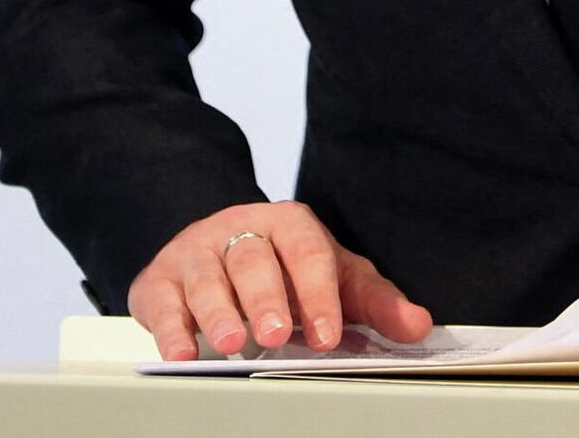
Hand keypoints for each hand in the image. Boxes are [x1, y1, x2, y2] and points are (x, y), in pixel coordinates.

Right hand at [128, 200, 432, 360]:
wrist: (217, 241)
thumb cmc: (284, 267)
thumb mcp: (332, 275)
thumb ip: (373, 301)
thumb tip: (418, 326)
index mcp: (290, 224)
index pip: (307, 250)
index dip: (318, 292)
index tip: (327, 334)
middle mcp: (241, 230)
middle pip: (254, 258)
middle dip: (266, 297)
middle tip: (277, 334)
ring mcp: (198, 253)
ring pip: (207, 276)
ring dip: (219, 311)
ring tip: (233, 343)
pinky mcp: (160, 280)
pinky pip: (162, 302)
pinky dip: (169, 329)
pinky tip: (179, 354)